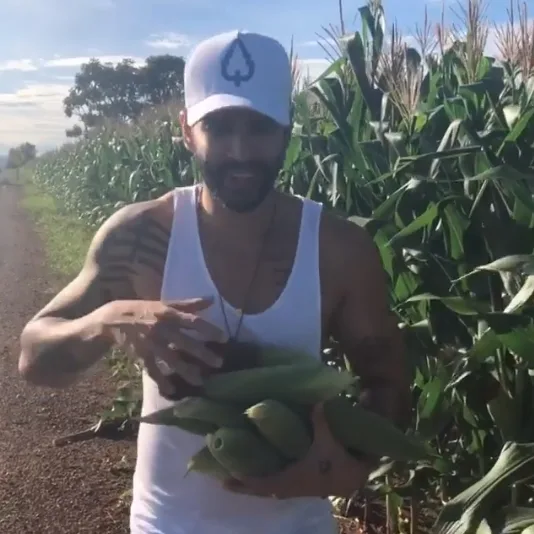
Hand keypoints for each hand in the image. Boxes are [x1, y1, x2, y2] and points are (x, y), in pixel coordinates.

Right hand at [98, 296, 227, 388]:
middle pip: (185, 343)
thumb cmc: (144, 309)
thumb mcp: (164, 303)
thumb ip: (188, 304)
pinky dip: (162, 381)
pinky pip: (153, 370)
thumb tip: (211, 300)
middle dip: (202, 354)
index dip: (209, 329)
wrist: (113, 319)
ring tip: (200, 381)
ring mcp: (151, 343)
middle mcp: (162, 329)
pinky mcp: (141, 355)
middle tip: (219, 363)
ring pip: (171, 359)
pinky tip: (172, 391)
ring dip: (186, 371)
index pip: (193, 321)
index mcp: (169, 314)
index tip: (224, 338)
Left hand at [223, 403, 372, 499]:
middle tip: (223, 479)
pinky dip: (265, 483)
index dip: (240, 481)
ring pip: (266, 490)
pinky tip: (262, 473)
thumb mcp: (327, 441)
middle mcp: (286, 487)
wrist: (352, 481)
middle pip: (257, 491)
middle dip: (240, 486)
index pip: (258, 484)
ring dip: (252, 484)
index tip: (223, 476)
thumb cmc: (335, 464)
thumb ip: (319, 420)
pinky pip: (274, 488)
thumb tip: (316, 399)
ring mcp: (292, 489)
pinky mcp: (298, 487)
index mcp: (288, 480)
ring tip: (238, 473)